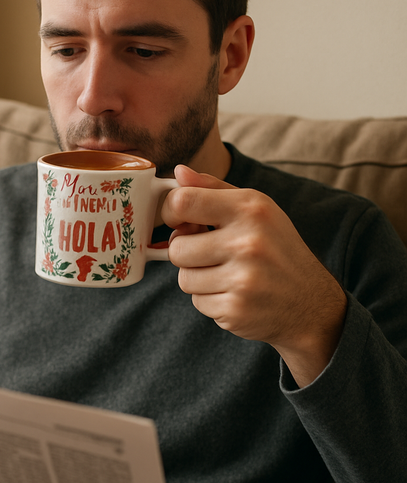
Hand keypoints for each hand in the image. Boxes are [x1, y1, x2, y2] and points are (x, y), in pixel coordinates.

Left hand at [162, 165, 346, 386]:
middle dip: (187, 252)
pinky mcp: (236, 310)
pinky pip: (197, 302)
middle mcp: (248, 242)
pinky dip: (210, 300)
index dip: (170, 211)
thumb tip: (179, 172)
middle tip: (212, 254)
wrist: (311, 303)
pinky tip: (234, 294)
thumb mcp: (255, 210)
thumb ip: (214, 189)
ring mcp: (243, 279)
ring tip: (227, 274)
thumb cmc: (276, 249)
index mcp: (251, 208)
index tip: (179, 219)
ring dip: (198, 278)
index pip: (184, 202)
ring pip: (184, 278)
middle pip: (177, 247)